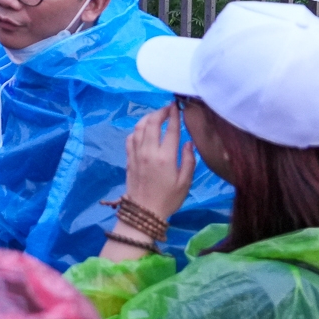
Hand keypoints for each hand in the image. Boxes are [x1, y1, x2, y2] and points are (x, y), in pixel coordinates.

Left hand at [123, 102, 196, 218]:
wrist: (144, 211)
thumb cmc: (169, 198)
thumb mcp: (185, 183)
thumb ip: (189, 161)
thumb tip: (189, 143)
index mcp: (165, 157)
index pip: (170, 130)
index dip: (174, 116)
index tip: (177, 106)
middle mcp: (149, 152)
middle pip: (152, 123)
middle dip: (160, 112)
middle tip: (168, 108)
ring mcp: (136, 154)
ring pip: (139, 128)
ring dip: (147, 118)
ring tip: (156, 116)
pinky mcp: (128, 158)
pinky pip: (130, 138)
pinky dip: (137, 130)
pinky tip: (143, 130)